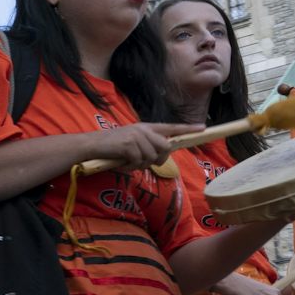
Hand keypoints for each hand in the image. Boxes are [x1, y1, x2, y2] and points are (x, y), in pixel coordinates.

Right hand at [86, 122, 201, 170]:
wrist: (92, 145)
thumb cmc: (111, 147)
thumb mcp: (132, 143)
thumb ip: (147, 146)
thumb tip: (159, 158)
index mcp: (146, 127)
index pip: (170, 127)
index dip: (187, 129)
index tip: (202, 128)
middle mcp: (143, 129)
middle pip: (165, 147)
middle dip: (157, 159)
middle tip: (142, 162)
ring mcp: (137, 136)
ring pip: (152, 157)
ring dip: (140, 165)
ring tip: (127, 161)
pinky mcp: (129, 145)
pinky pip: (139, 162)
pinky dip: (131, 167)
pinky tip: (122, 163)